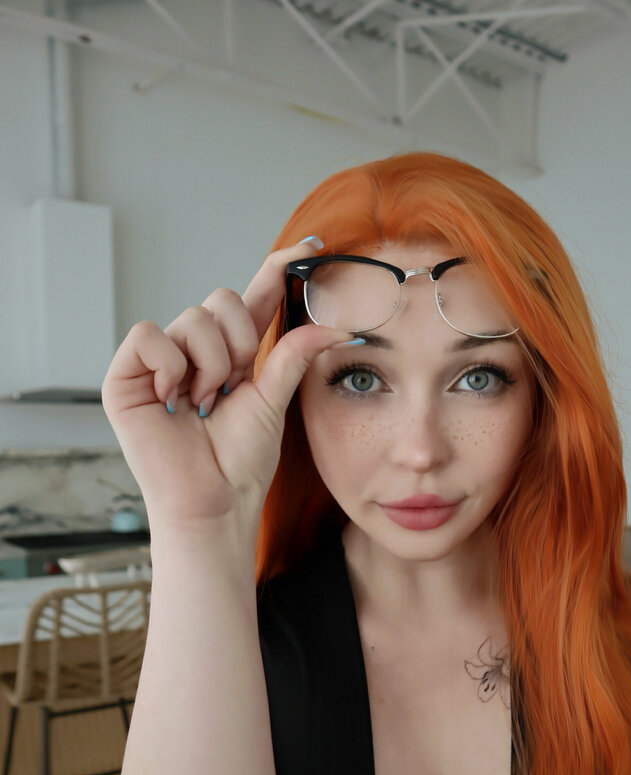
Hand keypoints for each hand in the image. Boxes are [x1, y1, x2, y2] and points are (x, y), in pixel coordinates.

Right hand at [101, 238, 354, 537]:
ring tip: (204, 403)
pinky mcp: (125, 376)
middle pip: (221, 301)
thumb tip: (335, 324)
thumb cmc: (239, 463)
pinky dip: (169, 367)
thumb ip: (294, 355)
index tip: (312, 246)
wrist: (214, 501)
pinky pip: (150, 336)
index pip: (254, 300)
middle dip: (238, 344)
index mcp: (230, 356)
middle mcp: (193, 352)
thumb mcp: (273, 401)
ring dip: (209, 365)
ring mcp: (158, 362)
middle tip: (232, 387)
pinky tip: (172, 400)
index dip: (277, 269)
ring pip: (192, 319)